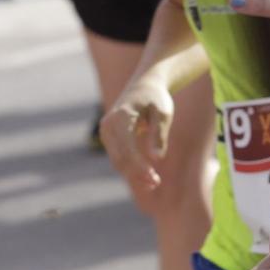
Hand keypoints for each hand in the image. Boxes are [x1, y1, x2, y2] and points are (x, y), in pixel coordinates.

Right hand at [101, 73, 173, 211]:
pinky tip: (146, 177)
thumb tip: (156, 158)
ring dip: (133, 174)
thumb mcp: (163, 113)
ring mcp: (106, 132)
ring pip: (117, 160)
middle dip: (137, 174)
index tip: (154, 178)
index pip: (128, 148)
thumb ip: (159, 134)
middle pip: (120, 157)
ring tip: (154, 183)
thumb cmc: (156, 99)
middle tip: (156, 183)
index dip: (140, 166)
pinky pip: (118, 157)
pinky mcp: (109, 138)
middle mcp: (108, 125)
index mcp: (121, 117)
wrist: (144, 86)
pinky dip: (130, 168)